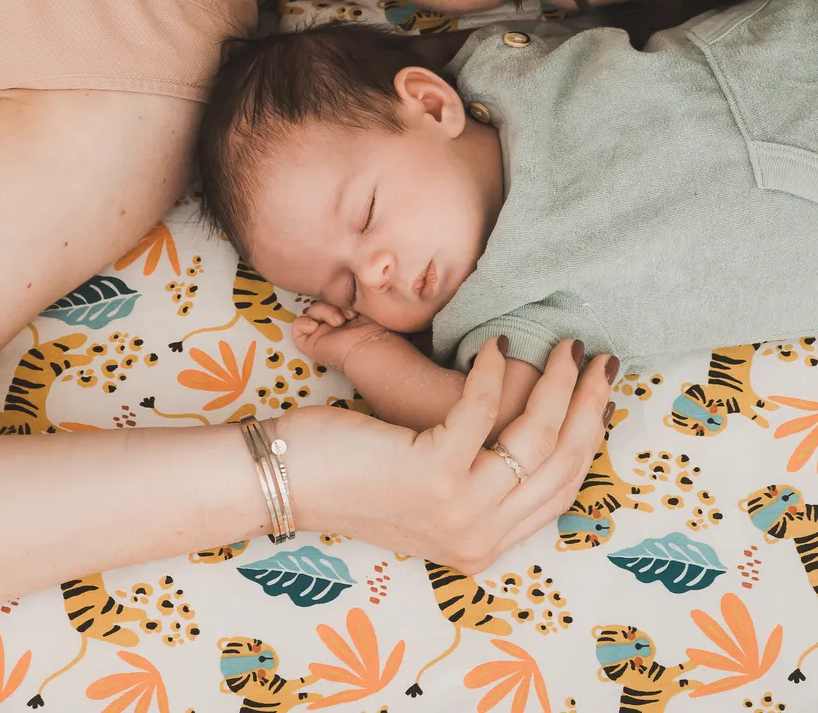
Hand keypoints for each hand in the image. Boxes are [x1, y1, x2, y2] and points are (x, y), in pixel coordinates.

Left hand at [273, 337, 613, 571]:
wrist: (289, 479)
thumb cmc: (355, 471)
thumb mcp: (433, 491)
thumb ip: (483, 478)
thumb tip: (537, 428)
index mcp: (484, 544)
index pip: (562, 490)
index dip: (589, 434)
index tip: (599, 391)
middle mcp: (479, 536)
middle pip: (562, 463)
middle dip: (588, 404)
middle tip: (598, 358)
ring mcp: (459, 510)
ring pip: (537, 437)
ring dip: (556, 384)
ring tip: (563, 345)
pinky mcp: (433, 474)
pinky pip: (483, 411)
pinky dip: (492, 372)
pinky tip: (492, 345)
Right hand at [291, 302, 388, 369]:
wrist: (370, 346)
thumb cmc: (375, 328)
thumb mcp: (368, 305)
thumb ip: (359, 294)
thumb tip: (359, 276)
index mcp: (348, 319)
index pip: (334, 300)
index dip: (341, 297)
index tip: (355, 305)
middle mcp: (333, 327)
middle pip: (323, 303)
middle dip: (334, 302)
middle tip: (350, 312)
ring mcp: (321, 335)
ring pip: (312, 311)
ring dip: (325, 311)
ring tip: (340, 321)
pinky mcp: (310, 344)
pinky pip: (298, 326)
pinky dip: (305, 322)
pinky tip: (317, 326)